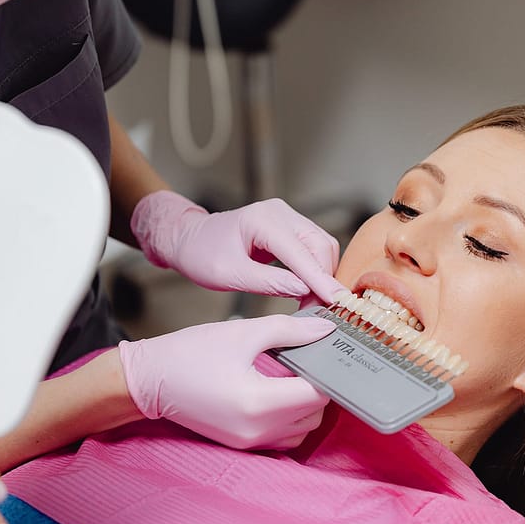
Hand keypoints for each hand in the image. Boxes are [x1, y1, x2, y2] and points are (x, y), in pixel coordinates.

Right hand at [118, 314, 334, 448]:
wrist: (149, 381)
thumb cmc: (189, 354)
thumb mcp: (242, 333)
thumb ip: (289, 330)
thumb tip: (325, 328)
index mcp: (260, 403)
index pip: (319, 394)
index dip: (327, 371)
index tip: (326, 350)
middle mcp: (258, 431)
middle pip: (315, 414)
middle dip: (317, 386)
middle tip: (306, 357)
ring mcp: (250, 443)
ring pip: (302, 428)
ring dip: (305, 404)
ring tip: (289, 375)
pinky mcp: (243, 445)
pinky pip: (283, 435)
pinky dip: (289, 416)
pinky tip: (274, 390)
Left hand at [131, 191, 345, 302]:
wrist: (189, 239)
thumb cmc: (202, 254)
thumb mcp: (230, 275)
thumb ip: (268, 283)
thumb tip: (303, 291)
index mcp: (262, 220)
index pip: (301, 253)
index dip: (320, 279)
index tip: (336, 302)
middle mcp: (279, 212)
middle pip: (321, 245)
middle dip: (324, 279)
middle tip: (317, 310)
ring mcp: (286, 217)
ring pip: (322, 246)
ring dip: (322, 275)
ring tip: (311, 303)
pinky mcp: (289, 227)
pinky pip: (313, 247)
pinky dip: (315, 269)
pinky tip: (308, 290)